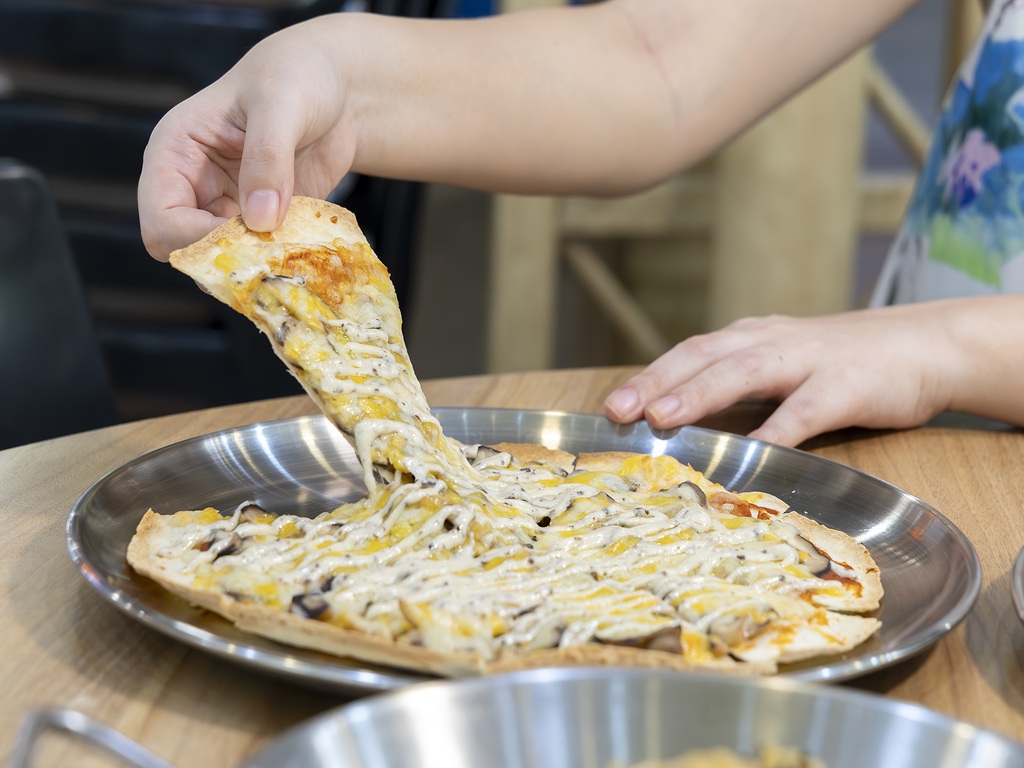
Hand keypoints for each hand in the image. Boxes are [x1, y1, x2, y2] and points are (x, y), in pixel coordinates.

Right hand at [138, 18, 356, 259]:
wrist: (338, 88)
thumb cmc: (296, 76)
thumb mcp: (281, 103)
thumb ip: (268, 157)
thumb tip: (260, 219)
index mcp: (176, 153)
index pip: (161, 217)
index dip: (194, 238)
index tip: (244, 238)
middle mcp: (195, 187)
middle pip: (187, 250)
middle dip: (226, 259)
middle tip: (271, 256)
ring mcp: (229, 209)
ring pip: (224, 262)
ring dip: (256, 266)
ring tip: (292, 256)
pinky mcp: (264, 224)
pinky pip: (262, 258)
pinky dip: (281, 263)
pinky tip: (307, 254)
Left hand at [603, 304, 963, 446]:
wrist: (925, 345)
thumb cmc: (842, 363)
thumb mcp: (781, 366)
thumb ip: (738, 389)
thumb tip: (683, 424)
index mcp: (750, 338)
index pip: (688, 354)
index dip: (648, 377)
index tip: (611, 407)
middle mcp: (769, 342)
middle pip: (702, 357)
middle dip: (657, 383)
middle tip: (618, 412)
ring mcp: (807, 361)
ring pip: (743, 373)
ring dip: (699, 394)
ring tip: (663, 418)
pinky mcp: (845, 387)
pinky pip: (803, 412)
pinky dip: (774, 432)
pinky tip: (749, 455)